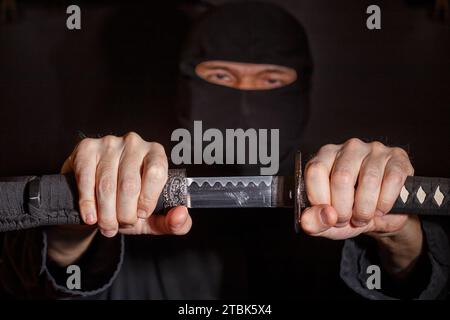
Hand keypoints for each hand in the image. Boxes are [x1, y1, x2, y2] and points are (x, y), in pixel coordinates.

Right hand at [62, 132, 191, 237]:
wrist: (95, 197)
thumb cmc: (130, 204)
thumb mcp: (154, 217)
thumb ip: (173, 222)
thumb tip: (181, 214)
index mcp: (156, 154)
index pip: (156, 172)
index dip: (148, 198)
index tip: (141, 214)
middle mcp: (134, 143)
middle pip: (129, 183)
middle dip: (125, 213)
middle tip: (122, 225)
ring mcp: (109, 143)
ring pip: (107, 185)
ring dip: (106, 213)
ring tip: (107, 226)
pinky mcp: (86, 148)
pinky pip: (86, 179)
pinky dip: (88, 204)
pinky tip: (91, 217)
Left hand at [300, 138, 416, 239]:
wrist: (381, 216)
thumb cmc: (349, 212)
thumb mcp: (327, 222)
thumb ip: (313, 222)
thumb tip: (319, 217)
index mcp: (325, 156)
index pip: (315, 170)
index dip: (320, 198)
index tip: (327, 215)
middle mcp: (349, 148)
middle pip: (342, 177)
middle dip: (344, 208)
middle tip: (346, 219)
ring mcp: (374, 150)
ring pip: (369, 180)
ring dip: (365, 209)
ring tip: (363, 217)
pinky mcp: (397, 158)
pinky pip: (392, 181)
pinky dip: (385, 203)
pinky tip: (380, 209)